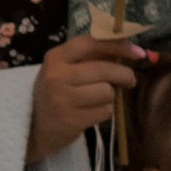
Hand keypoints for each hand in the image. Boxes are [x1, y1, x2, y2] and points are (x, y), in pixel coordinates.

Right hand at [27, 32, 151, 161]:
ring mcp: (62, 99)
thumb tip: (128, 48)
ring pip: (107, 92)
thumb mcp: (64, 70)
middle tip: (130, 80)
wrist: (33, 127)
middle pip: (105, 69)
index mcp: (55, 57)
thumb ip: (90, 57)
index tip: (137, 52)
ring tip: (99, 100)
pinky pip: (105, 111)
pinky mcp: (71, 120)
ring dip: (110, 97)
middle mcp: (57, 76)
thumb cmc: (55, 93)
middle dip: (124, 75)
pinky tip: (92, 112)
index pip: (91, 43)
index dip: (117, 45)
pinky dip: (105, 111)